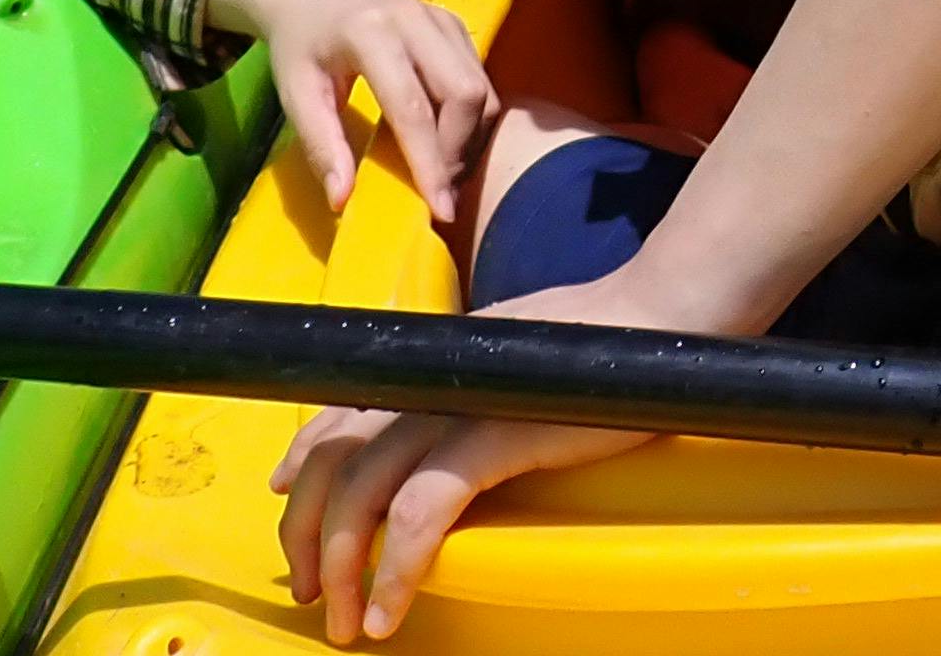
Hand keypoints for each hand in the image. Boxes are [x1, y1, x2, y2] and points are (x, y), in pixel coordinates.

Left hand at [206, 0, 494, 223]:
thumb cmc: (299, 47)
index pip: (412, 106)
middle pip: (464, 93)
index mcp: (370, 33)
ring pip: (481, 86)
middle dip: (458, 151)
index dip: (430, 162)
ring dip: (470, 138)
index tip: (441, 210)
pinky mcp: (453, 23)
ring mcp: (439, 16)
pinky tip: (447, 141)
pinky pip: (480, 76)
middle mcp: (414, 18)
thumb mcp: (296, 96)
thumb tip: (343, 201)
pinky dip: (472, 117)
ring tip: (443, 171)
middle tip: (438, 190)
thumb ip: (321, 146)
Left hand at [272, 271, 669, 643]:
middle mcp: (422, 379)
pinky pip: (421, 514)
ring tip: (345, 622)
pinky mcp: (488, 437)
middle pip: (329, 461)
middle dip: (304, 534)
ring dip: (341, 568)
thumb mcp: (505, 357)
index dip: (301, 459)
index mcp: (426, 361)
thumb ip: (463, 384)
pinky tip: (388, 612)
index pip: (337, 411)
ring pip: (360, 494)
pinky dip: (397, 570)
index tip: (285, 499)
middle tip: (308, 591)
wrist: (655, 319)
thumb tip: (439, 423)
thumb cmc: (594, 343)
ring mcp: (451, 407)